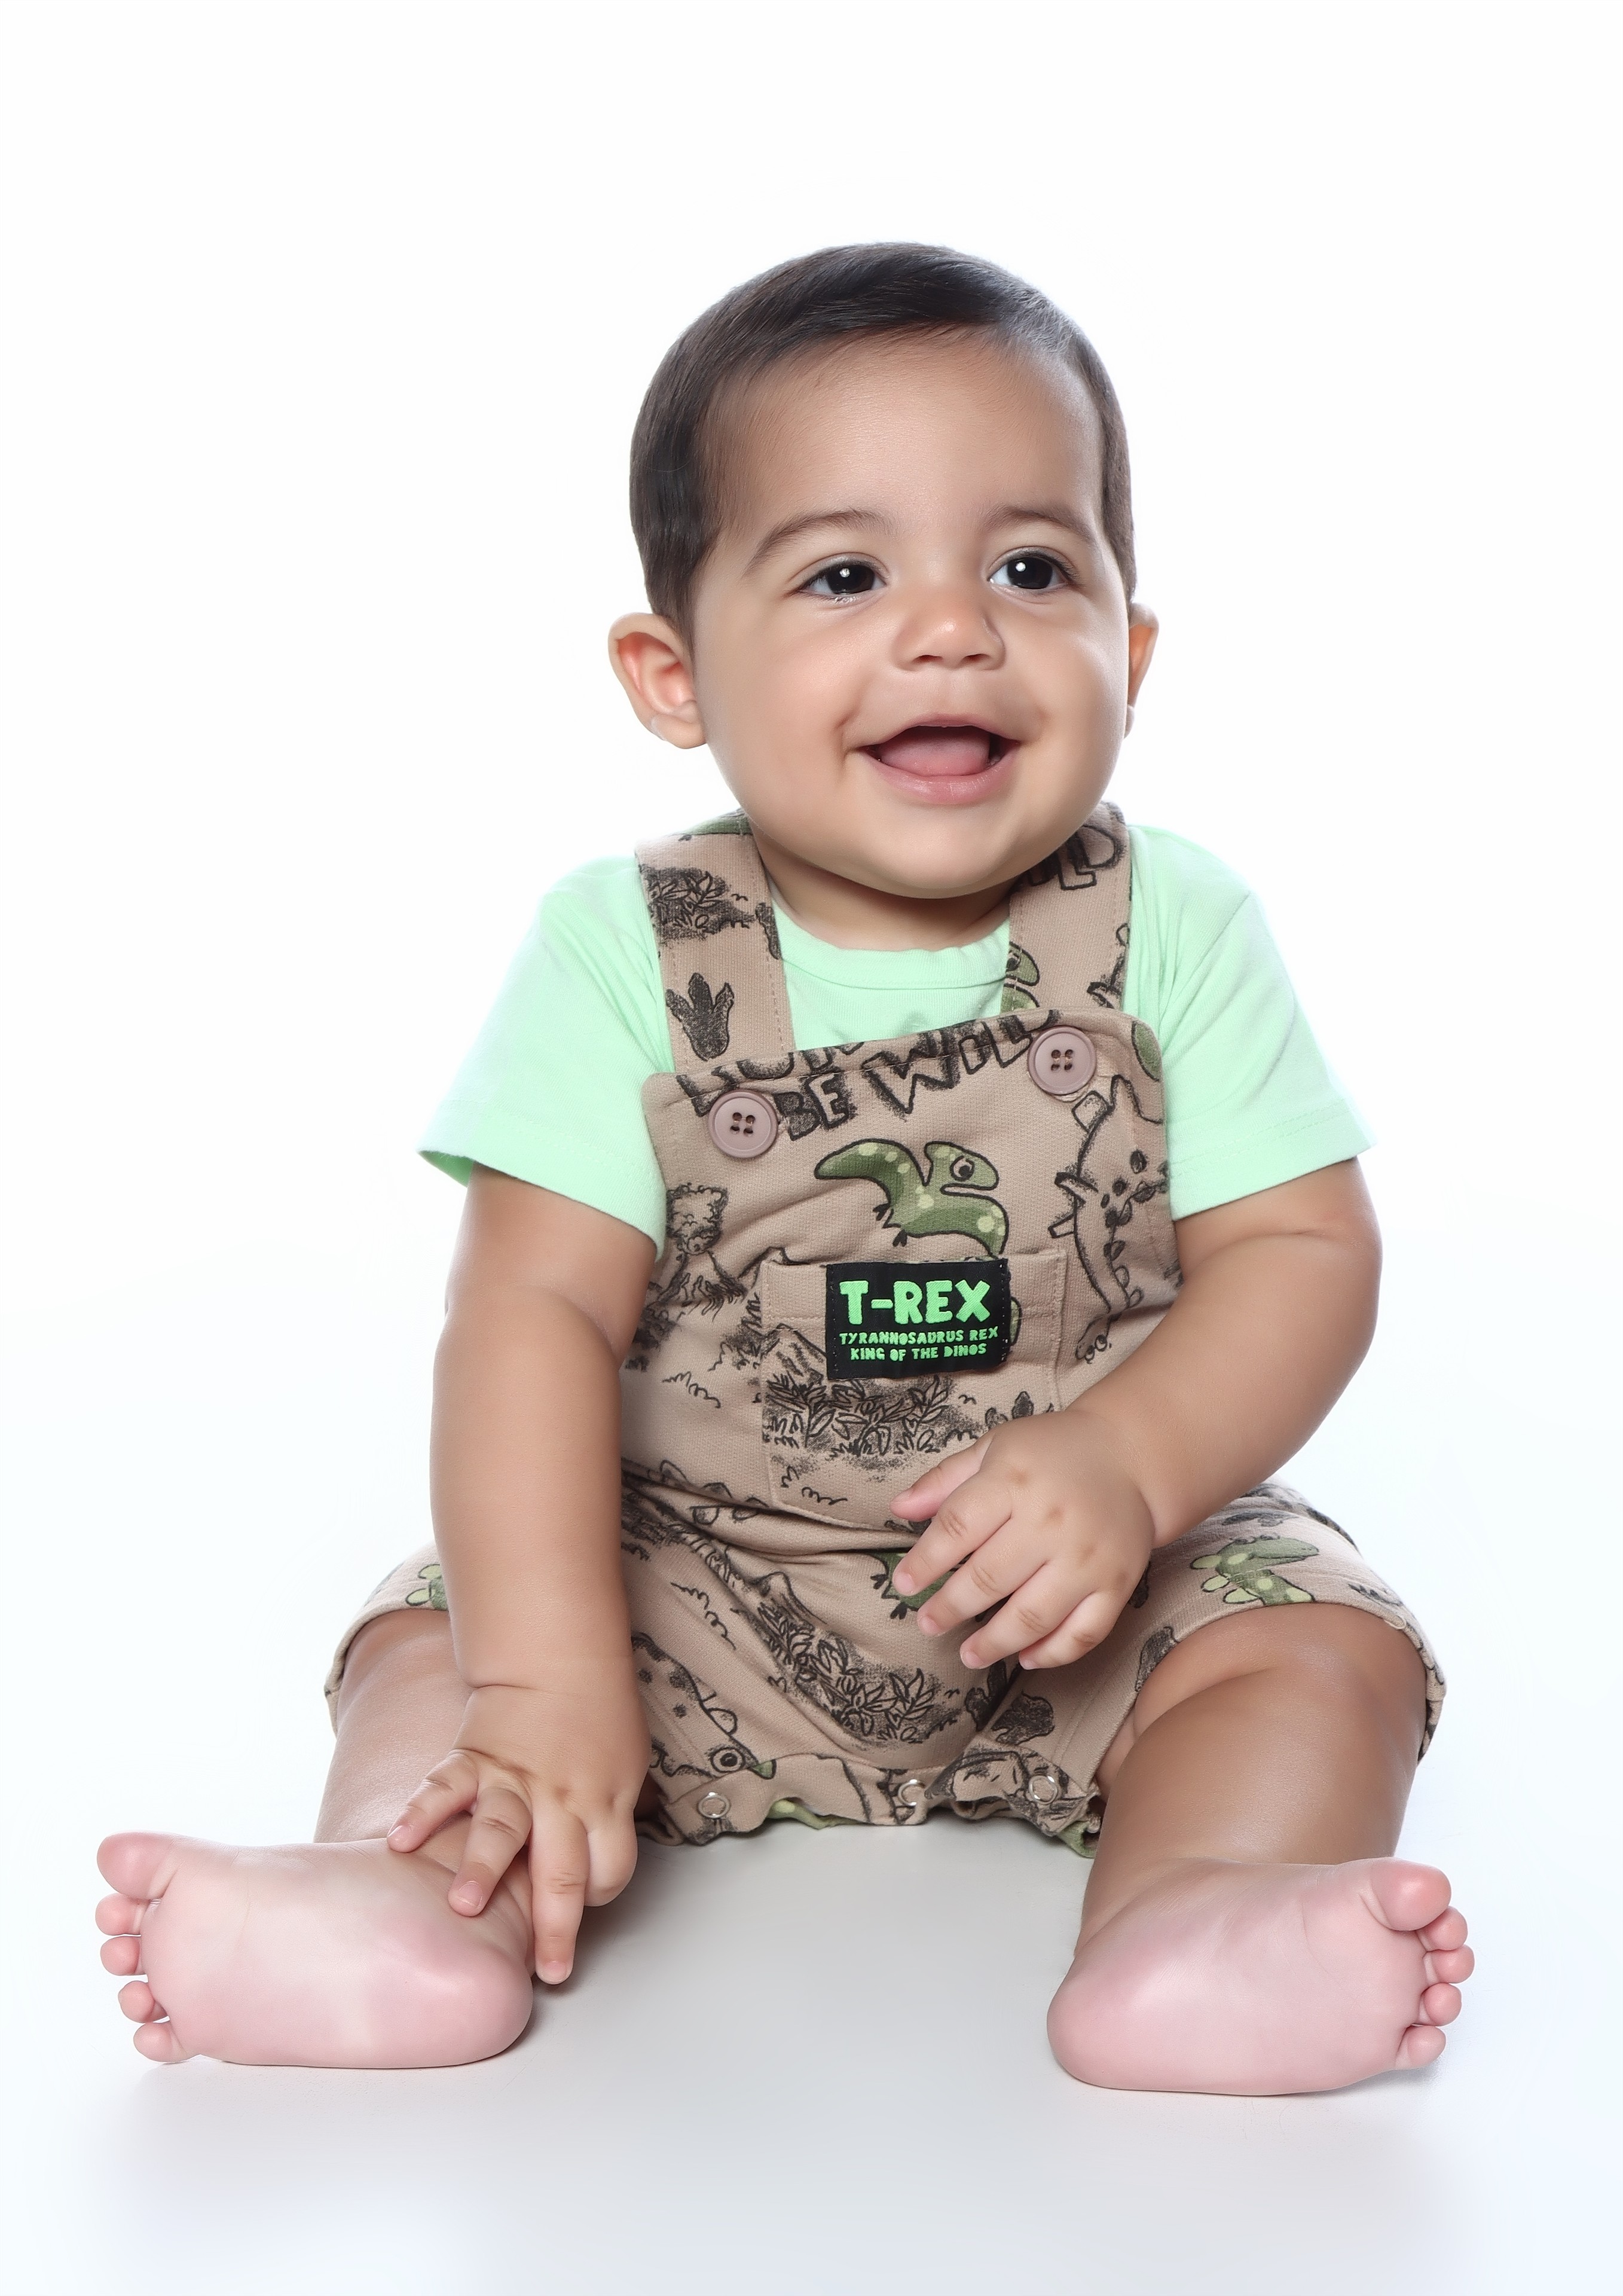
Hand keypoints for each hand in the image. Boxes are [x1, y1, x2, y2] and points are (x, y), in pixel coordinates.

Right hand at [386, 1678, 649, 1982]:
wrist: (559, 1657)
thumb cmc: (597, 1714)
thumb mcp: (627, 1765)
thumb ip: (612, 1815)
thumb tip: (604, 1862)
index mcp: (603, 1804)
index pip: (609, 1870)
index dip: (597, 1898)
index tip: (580, 1916)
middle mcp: (561, 1799)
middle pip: (563, 1871)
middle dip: (555, 1927)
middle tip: (549, 1971)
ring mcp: (515, 1780)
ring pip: (501, 1830)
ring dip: (482, 1869)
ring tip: (464, 1907)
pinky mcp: (475, 1758)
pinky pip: (445, 1786)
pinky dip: (421, 1812)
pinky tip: (400, 1841)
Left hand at [889, 1411, 1155, 1669]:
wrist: (1131, 1454)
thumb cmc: (1053, 1452)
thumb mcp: (995, 1448)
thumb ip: (946, 1480)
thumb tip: (899, 1507)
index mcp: (1014, 1480)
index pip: (957, 1527)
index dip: (925, 1562)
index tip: (904, 1585)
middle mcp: (1051, 1521)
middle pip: (989, 1578)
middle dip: (950, 1608)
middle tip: (928, 1623)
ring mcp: (1087, 1558)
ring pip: (1033, 1615)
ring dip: (994, 1643)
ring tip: (967, 1654)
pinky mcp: (1118, 1584)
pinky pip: (1084, 1633)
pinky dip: (1052, 1654)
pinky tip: (1025, 1658)